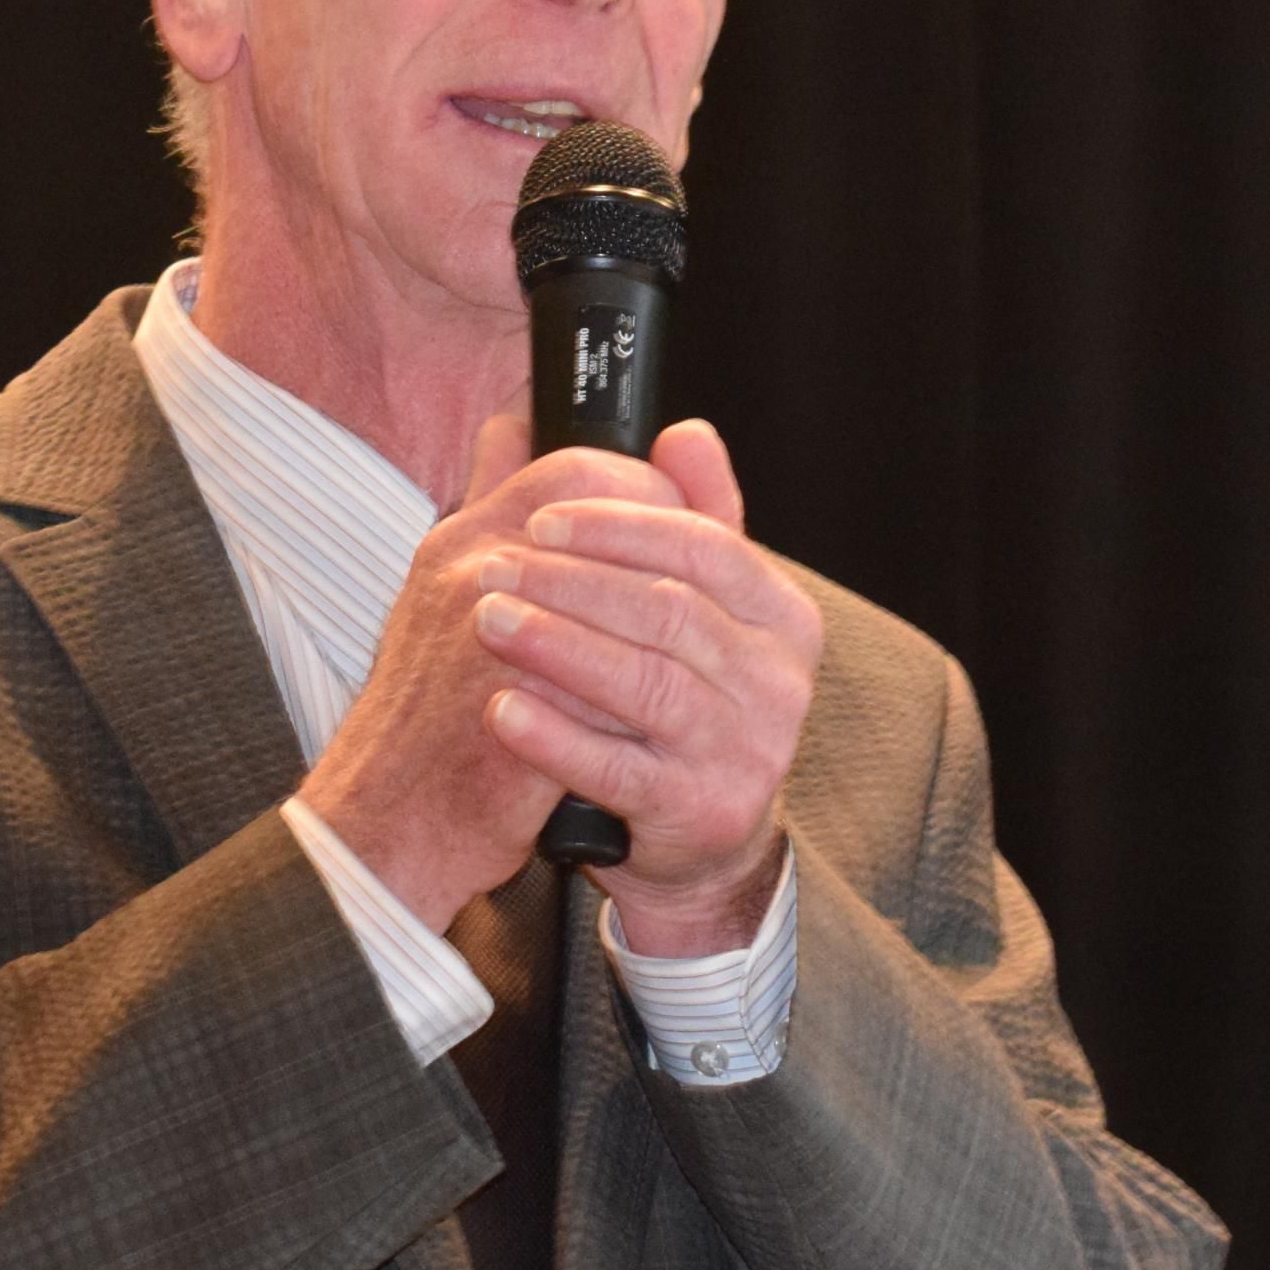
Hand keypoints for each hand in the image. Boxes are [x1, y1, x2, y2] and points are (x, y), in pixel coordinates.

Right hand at [299, 415, 695, 932]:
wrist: (388, 814)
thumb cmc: (427, 705)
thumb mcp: (445, 586)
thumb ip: (491, 503)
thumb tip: (515, 424)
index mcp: (464, 536)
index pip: (579, 471)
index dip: (646, 494)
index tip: (677, 526)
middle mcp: (473, 573)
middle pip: (612, 524)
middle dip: (674, 555)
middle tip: (706, 593)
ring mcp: (492, 640)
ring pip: (626, 599)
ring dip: (670, 622)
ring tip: (694, 652)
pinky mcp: (514, 710)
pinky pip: (614, 687)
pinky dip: (650, 693)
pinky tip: (667, 708)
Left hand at [470, 420, 817, 956]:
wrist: (699, 837)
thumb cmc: (684, 707)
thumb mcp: (703, 611)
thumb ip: (695, 518)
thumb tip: (685, 432)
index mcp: (783, 617)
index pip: (705, 547)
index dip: (619, 524)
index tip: (543, 517)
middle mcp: (779, 683)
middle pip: (667, 610)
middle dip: (571, 582)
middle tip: (493, 565)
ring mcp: (747, 750)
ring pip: (644, 681)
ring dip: (556, 646)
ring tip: (486, 620)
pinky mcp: (703, 810)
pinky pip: (618, 766)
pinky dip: (554, 736)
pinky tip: (500, 709)